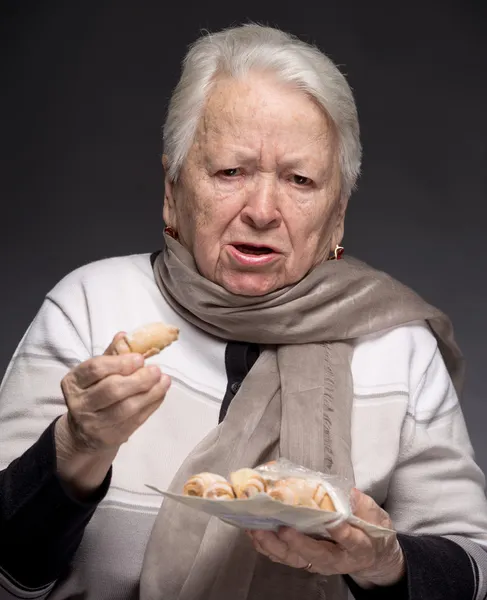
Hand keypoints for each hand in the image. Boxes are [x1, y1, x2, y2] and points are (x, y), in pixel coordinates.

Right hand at [55, 332, 170, 494]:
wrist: (84, 433)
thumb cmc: (93, 393)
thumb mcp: (96, 373)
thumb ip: (111, 354)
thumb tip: (125, 335)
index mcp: (73, 382)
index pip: (95, 369)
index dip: (120, 362)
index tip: (140, 358)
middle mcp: (80, 404)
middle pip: (111, 390)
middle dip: (138, 379)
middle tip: (156, 370)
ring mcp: (94, 424)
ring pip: (126, 408)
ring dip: (150, 393)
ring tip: (164, 380)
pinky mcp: (111, 437)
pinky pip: (136, 420)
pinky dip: (152, 405)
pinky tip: (161, 393)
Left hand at [247, 488, 404, 587]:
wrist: (371, 555)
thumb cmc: (372, 531)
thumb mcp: (376, 516)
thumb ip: (363, 506)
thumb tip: (350, 493)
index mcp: (359, 547)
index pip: (351, 541)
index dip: (342, 533)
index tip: (333, 523)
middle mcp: (336, 559)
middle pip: (316, 554)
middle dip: (297, 543)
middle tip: (283, 528)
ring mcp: (318, 561)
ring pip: (294, 558)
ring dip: (274, 545)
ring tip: (257, 530)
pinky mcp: (304, 559)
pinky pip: (283, 557)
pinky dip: (267, 547)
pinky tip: (253, 533)